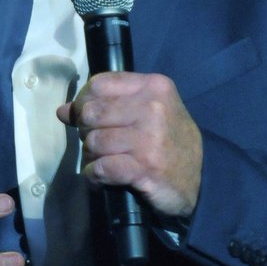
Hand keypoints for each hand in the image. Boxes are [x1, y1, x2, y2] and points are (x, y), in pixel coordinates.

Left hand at [57, 70, 202, 217]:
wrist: (203, 180)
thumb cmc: (169, 141)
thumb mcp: (146, 112)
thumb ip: (108, 105)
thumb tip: (64, 110)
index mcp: (153, 87)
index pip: (98, 84)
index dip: (84, 102)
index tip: (87, 118)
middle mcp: (153, 108)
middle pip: (91, 113)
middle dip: (86, 131)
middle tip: (97, 144)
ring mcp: (150, 139)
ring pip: (94, 142)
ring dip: (91, 156)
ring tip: (102, 162)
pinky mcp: (146, 168)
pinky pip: (101, 168)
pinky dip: (95, 175)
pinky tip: (102, 177)